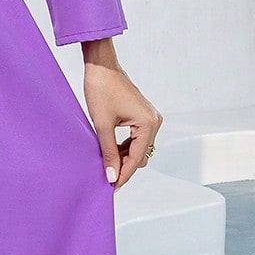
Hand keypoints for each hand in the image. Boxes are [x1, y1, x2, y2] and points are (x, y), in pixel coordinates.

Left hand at [81, 55, 161, 190]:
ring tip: (106, 165)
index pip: (137, 158)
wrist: (101, 66)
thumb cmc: (101, 89)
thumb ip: (108, 152)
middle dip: (124, 167)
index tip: (111, 188)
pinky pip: (137, 138)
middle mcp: (154, 121)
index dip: (123, 175)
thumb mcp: (102, 125)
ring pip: (139, 148)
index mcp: (148, 123)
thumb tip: (112, 176)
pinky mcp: (142, 115)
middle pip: (141, 155)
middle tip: (106, 178)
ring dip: (124, 157)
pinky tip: (111, 152)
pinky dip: (125, 147)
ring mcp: (150, 118)